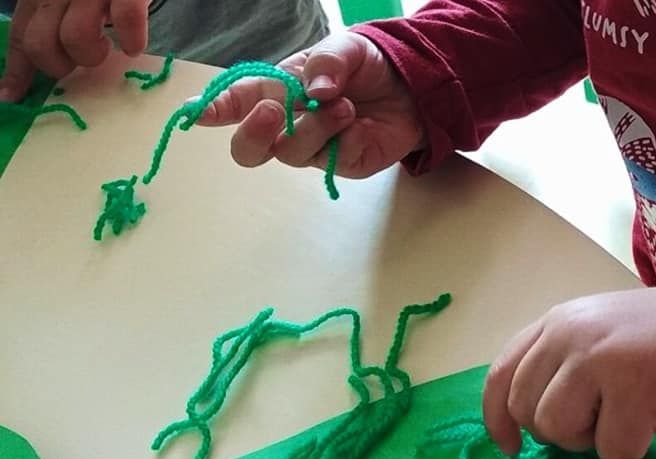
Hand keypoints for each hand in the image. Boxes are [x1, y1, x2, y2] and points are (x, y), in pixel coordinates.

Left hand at [0, 0, 148, 101]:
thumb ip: (56, 16)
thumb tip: (53, 57)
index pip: (20, 34)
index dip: (17, 70)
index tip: (11, 96)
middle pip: (40, 45)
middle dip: (60, 66)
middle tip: (81, 62)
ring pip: (75, 40)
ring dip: (94, 56)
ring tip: (109, 49)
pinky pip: (125, 23)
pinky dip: (132, 40)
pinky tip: (133, 45)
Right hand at [197, 31, 424, 176]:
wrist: (410, 89)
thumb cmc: (367, 66)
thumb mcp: (346, 48)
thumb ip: (327, 62)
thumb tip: (315, 89)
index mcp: (277, 90)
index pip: (237, 102)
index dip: (214, 110)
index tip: (196, 114)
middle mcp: (288, 124)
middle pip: (250, 150)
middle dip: (254, 134)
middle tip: (276, 112)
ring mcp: (313, 148)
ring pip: (293, 153)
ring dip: (317, 127)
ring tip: (346, 107)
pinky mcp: (341, 164)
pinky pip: (333, 161)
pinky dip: (348, 140)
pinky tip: (362, 126)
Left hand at [483, 288, 655, 458]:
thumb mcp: (595, 335)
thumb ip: (556, 364)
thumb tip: (519, 421)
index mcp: (556, 323)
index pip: (501, 375)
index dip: (496, 418)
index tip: (508, 447)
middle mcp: (569, 335)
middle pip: (527, 411)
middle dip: (557, 431)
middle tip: (597, 419)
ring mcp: (599, 360)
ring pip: (559, 431)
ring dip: (590, 439)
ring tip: (624, 414)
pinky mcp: (634, 390)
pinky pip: (610, 448)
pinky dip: (631, 446)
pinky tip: (652, 417)